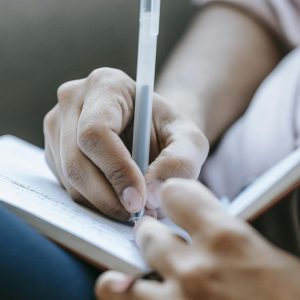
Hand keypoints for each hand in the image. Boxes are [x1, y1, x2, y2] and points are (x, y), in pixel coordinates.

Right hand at [43, 68, 207, 219]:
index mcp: (105, 85)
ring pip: (70, 178)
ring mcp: (58, 126)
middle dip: (108, 197)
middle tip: (136, 214)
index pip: (96, 132)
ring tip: (132, 206)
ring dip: (102, 202)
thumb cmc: (167, 131)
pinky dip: (92, 199)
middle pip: (76, 160)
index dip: (116, 170)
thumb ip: (180, 163)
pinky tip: (115, 195)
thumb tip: (151, 195)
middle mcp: (73, 101)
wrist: (149, 131)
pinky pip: (66, 184)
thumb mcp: (189, 140)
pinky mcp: (55, 149)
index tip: (139, 200)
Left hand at [96, 179, 299, 298]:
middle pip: (146, 234)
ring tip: (138, 270)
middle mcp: (194, 271)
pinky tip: (124, 291)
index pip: (175, 193)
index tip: (172, 198)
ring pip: (121, 278)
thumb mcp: (274, 255)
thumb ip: (236, 229)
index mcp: (226, 239)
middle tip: (161, 237)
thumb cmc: (290, 294)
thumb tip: (217, 213)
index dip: (172, 193)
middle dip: (152, 232)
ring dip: (130, 271)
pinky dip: (123, 298)